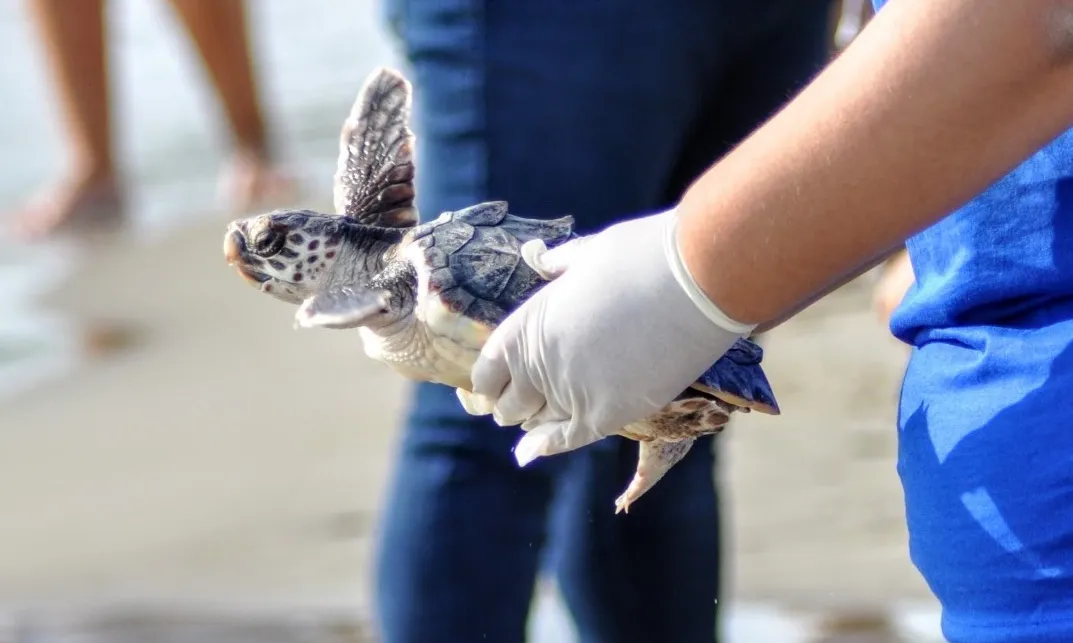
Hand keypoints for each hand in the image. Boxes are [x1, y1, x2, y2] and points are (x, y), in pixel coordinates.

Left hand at [464, 208, 754, 465]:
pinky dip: (547, 446)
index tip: (495, 384)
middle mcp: (539, 364)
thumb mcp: (588, 252)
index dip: (491, 379)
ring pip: (538, 422)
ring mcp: (571, 392)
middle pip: (510, 403)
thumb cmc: (643, 257)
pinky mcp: (607, 414)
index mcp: (528, 324)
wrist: (693, 281)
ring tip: (529, 423)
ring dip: (534, 421)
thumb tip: (543, 260)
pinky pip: (567, 438)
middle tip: (513, 407)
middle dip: (511, 404)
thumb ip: (561, 265)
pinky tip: (528, 453)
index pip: (489, 369)